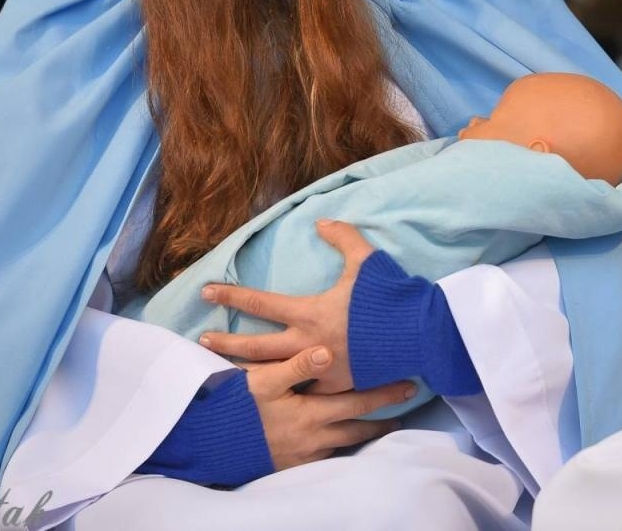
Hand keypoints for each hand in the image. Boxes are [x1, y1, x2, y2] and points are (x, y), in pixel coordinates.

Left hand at [200, 219, 375, 392]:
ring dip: (246, 373)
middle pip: (255, 346)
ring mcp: (321, 369)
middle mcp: (307, 343)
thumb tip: (321, 222)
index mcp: (310, 312)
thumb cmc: (390, 297)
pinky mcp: (338, 387)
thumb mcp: (367, 260)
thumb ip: (343, 237)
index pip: (260, 303)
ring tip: (224, 374)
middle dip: (226, 343)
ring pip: (273, 375)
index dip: (232, 296)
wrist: (418, 334)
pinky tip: (271, 398)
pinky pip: (306, 391)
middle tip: (202, 342)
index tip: (207, 292)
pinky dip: (287, 393)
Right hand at [243, 345, 415, 469]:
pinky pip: (327, 455)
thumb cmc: (236, 409)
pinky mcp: (292, 465)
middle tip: (404, 408)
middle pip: (358, 427)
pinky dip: (341, 446)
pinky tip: (345, 440)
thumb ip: (297, 365)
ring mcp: (304, 455)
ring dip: (365, 434)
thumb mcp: (263, 380)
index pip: (357, 403)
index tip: (408, 387)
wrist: (209, 445)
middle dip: (382, 418)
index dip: (384, 395)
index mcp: (311, 414)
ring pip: (344, 444)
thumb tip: (328, 351)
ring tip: (384, 426)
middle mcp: (314, 438)